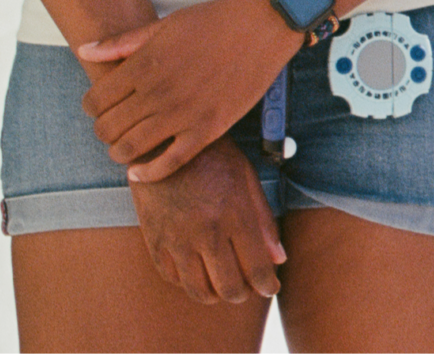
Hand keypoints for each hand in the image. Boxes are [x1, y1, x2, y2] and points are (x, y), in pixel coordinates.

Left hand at [79, 0, 300, 182]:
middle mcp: (158, 93)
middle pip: (108, 128)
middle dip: (103, 130)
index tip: (99, 107)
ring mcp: (182, 114)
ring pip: (131, 149)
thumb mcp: (162, 25)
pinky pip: (169, 164)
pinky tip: (139, 171)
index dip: (91, 108)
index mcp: (144, 65)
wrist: (259, 26)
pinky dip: (148, 173)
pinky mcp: (207, 130)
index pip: (96, 101)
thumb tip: (83, 51)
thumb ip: (121, 43)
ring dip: (119, 152)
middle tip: (111, 126)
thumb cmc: (211, 21)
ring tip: (123, 146)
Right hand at [127, 137, 286, 304]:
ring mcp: (177, 239)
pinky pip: (172, 278)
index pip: (257, 269)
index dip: (268, 285)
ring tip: (220, 282)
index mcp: (234, 214)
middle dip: (242, 294)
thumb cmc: (212, 155)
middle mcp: (206, 231)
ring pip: (199, 291)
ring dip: (214, 293)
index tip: (270, 286)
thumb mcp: (245, 176)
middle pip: (229, 288)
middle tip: (246, 287)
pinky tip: (195, 269)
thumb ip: (263, 219)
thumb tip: (278, 259)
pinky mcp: (154, 240)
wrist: (163, 139)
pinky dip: (187, 281)